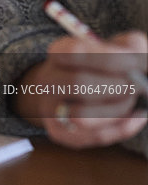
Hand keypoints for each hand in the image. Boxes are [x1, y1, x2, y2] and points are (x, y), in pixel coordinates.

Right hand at [15, 30, 147, 148]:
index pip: (76, 51)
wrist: (75, 91)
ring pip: (82, 117)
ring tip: (129, 101)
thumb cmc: (104, 68)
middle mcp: (46, 80)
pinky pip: (92, 136)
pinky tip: (135, 117)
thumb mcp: (118, 47)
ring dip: (116, 110)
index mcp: (58, 53)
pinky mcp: (59, 132)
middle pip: (78, 83)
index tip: (134, 63)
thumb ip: (130, 48)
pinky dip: (120, 128)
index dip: (109, 59)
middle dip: (114, 87)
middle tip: (136, 86)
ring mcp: (49, 109)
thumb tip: (138, 65)